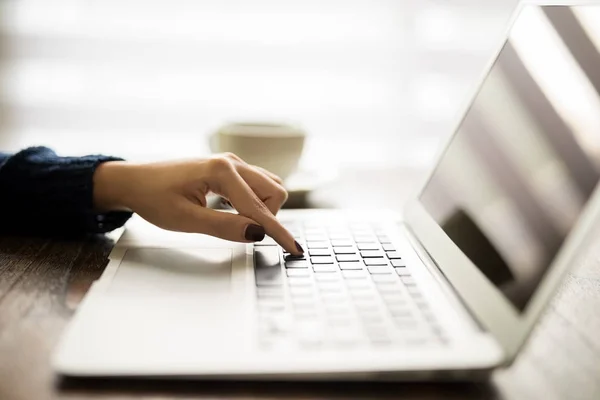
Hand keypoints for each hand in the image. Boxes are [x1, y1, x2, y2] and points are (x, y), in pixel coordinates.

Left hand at [93, 153, 303, 254]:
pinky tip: (233, 210)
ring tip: (234, 221)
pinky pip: (257, 184)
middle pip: (274, 192)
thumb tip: (257, 233)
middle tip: (240, 231)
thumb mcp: (185, 220)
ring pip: (269, 186)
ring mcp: (232, 163)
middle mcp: (232, 162)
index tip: (294, 249)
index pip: (259, 209)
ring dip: (262, 208)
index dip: (278, 232)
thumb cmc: (153, 198)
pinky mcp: (229, 168)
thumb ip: (224, 227)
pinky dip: (254, 201)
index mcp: (222, 172)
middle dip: (267, 216)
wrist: (134, 181)